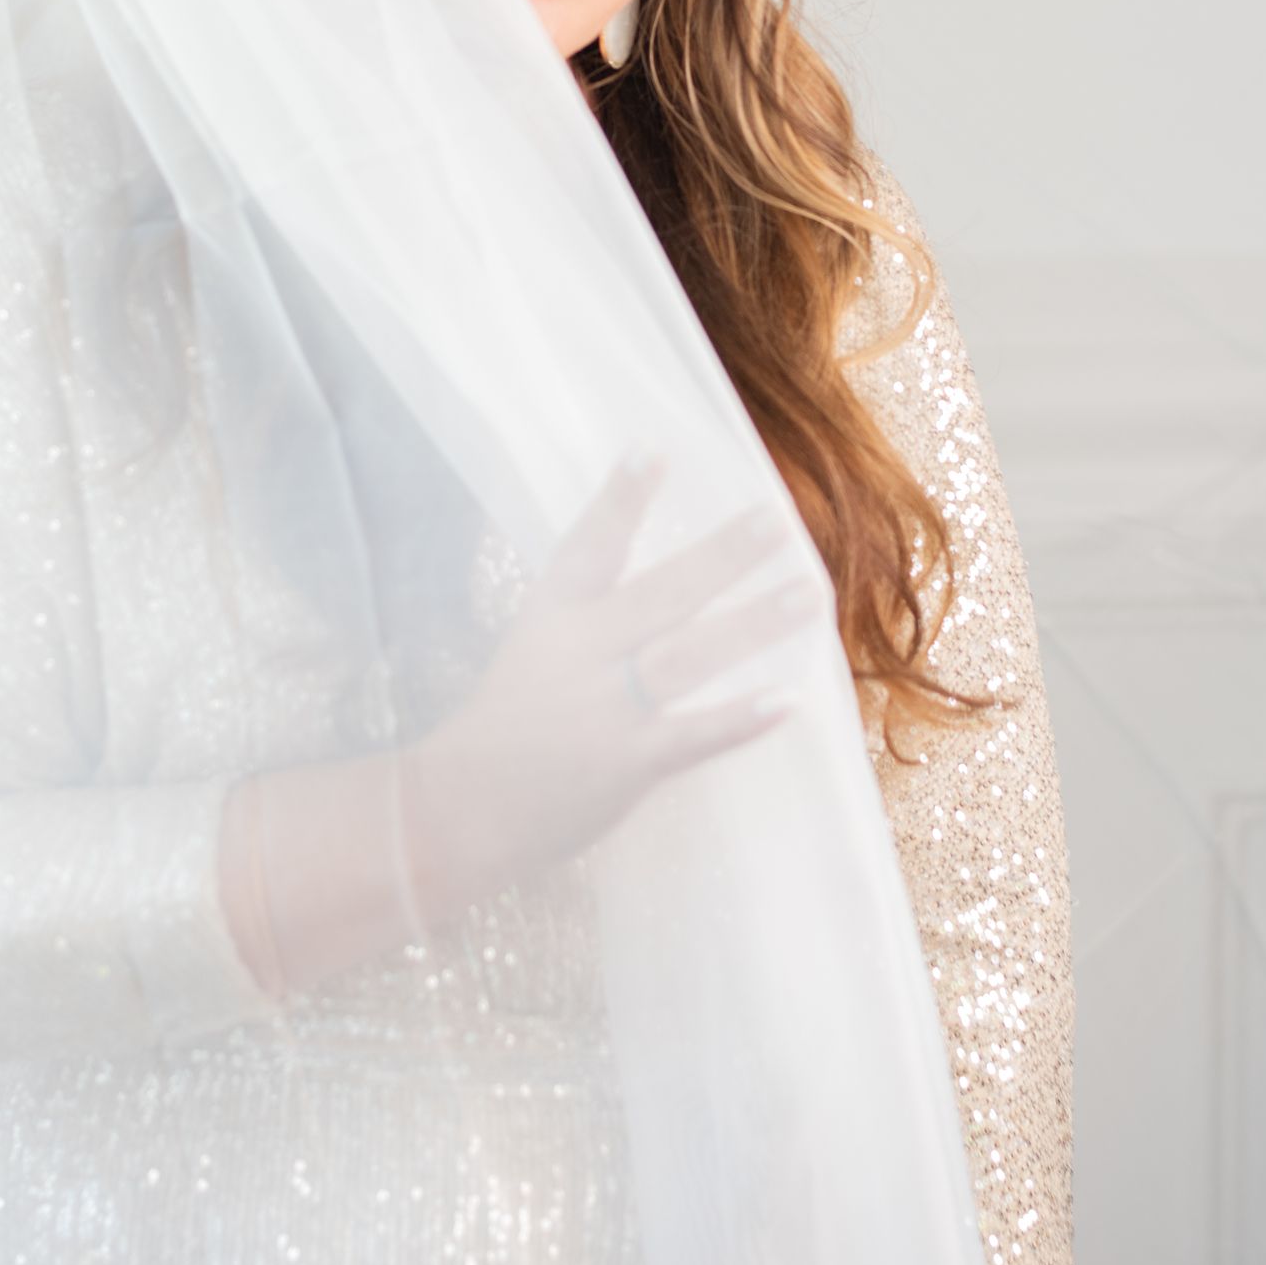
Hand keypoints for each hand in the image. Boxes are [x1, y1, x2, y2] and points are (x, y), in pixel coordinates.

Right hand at [406, 451, 821, 907]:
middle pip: (660, 591)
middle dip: (722, 554)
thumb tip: (664, 588)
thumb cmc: (503, 732)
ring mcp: (603, 708)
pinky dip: (740, 718)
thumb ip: (590, 620)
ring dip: (753, 622)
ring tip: (810, 593)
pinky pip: (693, 736)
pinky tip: (790, 700)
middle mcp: (579, 653)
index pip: (589, 547)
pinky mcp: (625, 763)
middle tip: (775, 517)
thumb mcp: (533, 653)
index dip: (619, 500)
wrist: (455, 814)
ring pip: (688, 653)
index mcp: (552, 618)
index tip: (653, 451)